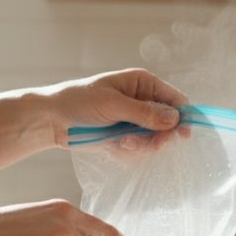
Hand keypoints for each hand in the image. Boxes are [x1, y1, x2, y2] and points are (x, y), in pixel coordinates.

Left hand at [42, 68, 189, 147]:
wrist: (52, 120)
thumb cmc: (79, 102)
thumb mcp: (113, 104)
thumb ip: (144, 113)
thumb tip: (175, 118)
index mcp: (143, 83)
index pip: (174, 98)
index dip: (183, 115)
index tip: (183, 133)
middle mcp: (143, 101)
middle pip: (170, 122)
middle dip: (160, 136)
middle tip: (152, 145)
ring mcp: (135, 121)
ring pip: (156, 139)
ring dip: (142, 145)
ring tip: (123, 144)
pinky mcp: (126, 138)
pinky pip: (141, 150)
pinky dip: (130, 152)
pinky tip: (115, 148)